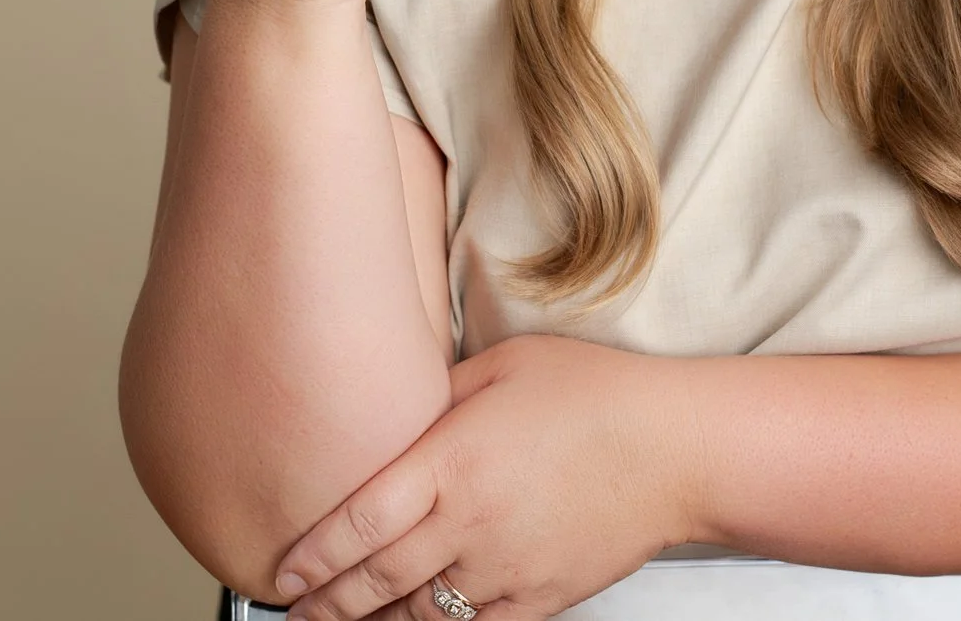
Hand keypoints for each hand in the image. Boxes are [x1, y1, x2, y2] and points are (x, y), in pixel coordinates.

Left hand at [270, 333, 701, 620]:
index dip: (312, 556)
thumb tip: (399, 408)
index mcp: (453, 461)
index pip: (359, 521)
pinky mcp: (540, 597)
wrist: (678, 447)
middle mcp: (471, 522)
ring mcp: (506, 568)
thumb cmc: (597, 393)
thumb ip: (439, 391)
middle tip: (295, 610)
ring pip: (419, 614)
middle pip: (376, 580)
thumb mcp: (504, 365)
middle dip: (327, 602)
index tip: (282, 573)